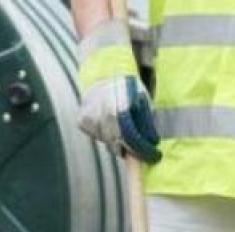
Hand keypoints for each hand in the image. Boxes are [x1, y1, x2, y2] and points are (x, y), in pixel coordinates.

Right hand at [77, 20, 160, 162]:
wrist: (104, 72)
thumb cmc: (127, 85)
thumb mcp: (142, 100)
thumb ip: (145, 122)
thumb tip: (151, 142)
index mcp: (119, 111)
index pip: (131, 140)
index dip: (142, 151)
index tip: (152, 156)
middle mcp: (102, 117)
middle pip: (117, 145)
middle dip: (129, 148)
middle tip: (139, 148)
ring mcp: (90, 120)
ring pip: (106, 141)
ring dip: (116, 140)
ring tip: (121, 127)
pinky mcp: (82, 121)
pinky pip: (96, 134)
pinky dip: (104, 133)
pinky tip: (108, 122)